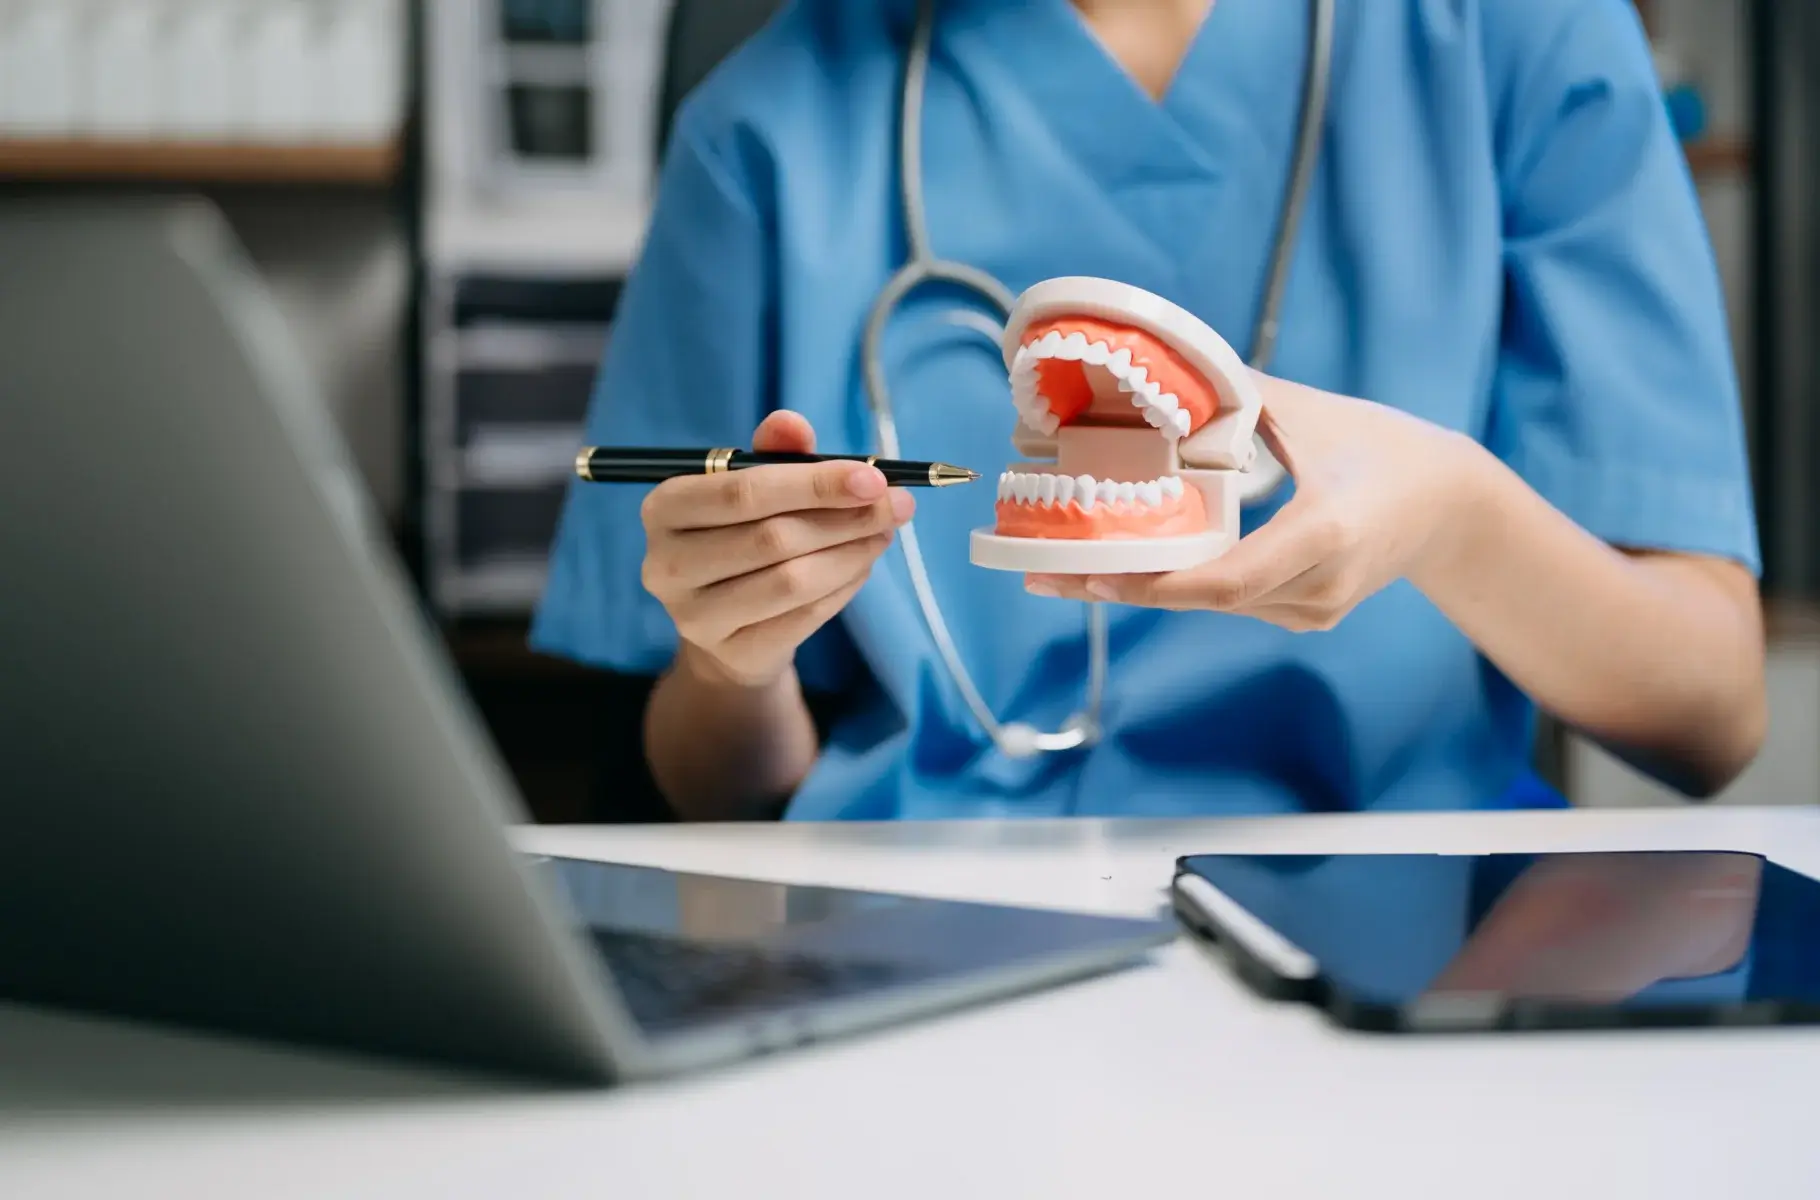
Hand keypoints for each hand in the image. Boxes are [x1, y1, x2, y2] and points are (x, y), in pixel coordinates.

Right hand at [639, 411, 912, 686]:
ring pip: (793, 580)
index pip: (743, 492)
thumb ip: (775, 453)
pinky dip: (844, 587)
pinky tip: (862, 565)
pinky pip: (804, 617)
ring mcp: (694, 616)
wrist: (726, 627)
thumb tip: (793, 423)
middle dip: (845, 518)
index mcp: (665, 508)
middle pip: (772, 538)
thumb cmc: (741, 536)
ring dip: (851, 553)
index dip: (814, 484)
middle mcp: (667, 564)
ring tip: (883, 533)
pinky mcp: (731, 652)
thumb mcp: (752, 486)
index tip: (873, 478)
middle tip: (895, 506)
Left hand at [1026, 374, 1486, 631]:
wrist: (1453, 507)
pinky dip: (1185, 583)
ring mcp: (1315, 610)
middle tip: (1046, 570)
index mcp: (1325, 532)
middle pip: (1207, 597)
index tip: (1094, 573)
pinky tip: (1131, 566)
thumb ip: (1239, 393)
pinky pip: (1234, 602)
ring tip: (1067, 566)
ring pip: (1215, 603)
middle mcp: (1320, 585)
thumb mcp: (1316, 412)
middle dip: (1125, 585)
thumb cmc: (1386, 449)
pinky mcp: (1309, 617)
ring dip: (1148, 585)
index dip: (1157, 582)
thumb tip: (1162, 365)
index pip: (1228, 577)